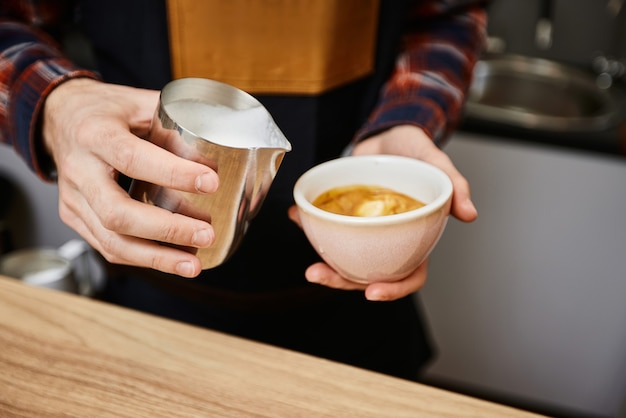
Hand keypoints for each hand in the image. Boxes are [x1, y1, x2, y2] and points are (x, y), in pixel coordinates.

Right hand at [42, 78, 219, 276]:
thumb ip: (173, 124)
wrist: (60, 118)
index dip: (172, 174)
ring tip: (193, 264)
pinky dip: (143, 258)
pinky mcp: (75, 217)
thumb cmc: (106, 110)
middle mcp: (79, 170)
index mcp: (95, 134)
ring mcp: (73, 199)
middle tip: (206, 234)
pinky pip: (108, 246)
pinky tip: (172, 261)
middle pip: (117, 213)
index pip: (132, 158)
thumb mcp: (138, 102)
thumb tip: (213, 154)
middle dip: (167, 230)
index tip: (210, 183)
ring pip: (111, 240)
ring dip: (157, 257)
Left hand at [288, 125, 476, 300]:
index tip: (372, 292)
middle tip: (318, 275)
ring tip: (306, 260)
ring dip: (324, 262)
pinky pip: (327, 227)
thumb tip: (470, 214)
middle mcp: (388, 239)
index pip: (410, 274)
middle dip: (342, 281)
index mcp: (415, 238)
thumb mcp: (437, 164)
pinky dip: (309, 224)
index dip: (394, 289)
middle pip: (369, 273)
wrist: (389, 133)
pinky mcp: (345, 215)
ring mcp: (364, 229)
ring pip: (345, 257)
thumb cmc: (416, 152)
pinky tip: (296, 216)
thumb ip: (455, 186)